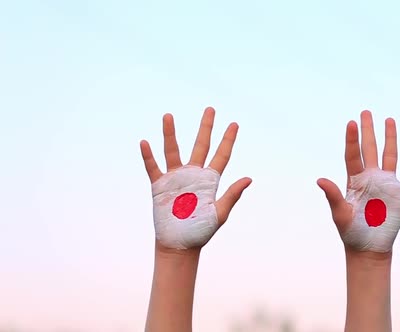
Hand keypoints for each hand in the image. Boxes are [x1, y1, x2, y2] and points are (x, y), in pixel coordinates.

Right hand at [140, 107, 251, 248]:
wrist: (179, 245)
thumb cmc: (201, 231)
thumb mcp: (220, 213)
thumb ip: (232, 194)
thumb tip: (249, 178)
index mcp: (210, 180)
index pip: (221, 155)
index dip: (228, 140)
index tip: (234, 124)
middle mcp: (193, 174)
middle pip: (200, 145)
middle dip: (205, 128)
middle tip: (210, 109)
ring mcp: (176, 178)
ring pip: (173, 150)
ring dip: (170, 133)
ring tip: (168, 115)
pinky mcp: (159, 186)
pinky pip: (153, 168)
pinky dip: (148, 156)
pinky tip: (145, 142)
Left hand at [317, 110, 399, 252]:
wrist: (368, 248)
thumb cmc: (350, 232)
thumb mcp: (340, 213)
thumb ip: (333, 195)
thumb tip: (320, 180)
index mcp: (355, 181)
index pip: (353, 155)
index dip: (352, 139)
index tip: (351, 122)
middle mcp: (371, 178)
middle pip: (370, 149)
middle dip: (368, 130)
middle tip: (366, 111)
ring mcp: (386, 184)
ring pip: (390, 156)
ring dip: (390, 139)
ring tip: (389, 120)